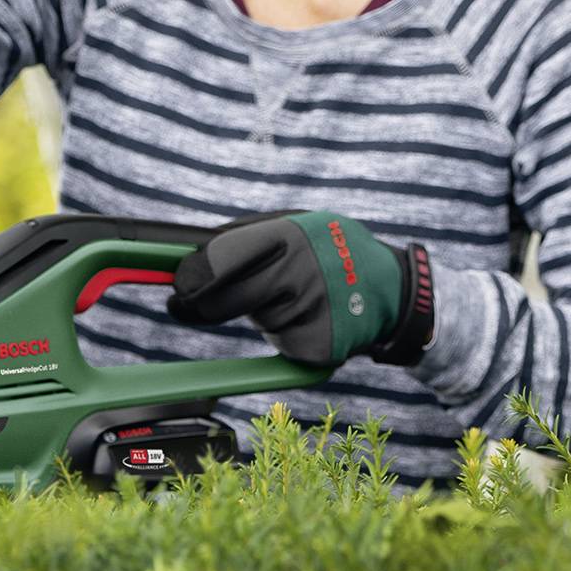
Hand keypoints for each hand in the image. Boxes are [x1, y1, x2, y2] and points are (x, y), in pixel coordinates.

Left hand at [167, 210, 434, 368]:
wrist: (395, 290)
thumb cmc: (331, 250)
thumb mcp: (299, 224)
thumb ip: (249, 236)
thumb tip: (190, 256)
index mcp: (290, 233)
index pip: (221, 257)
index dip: (192, 275)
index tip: (175, 287)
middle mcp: (300, 271)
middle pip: (226, 298)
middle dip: (201, 304)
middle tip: (183, 305)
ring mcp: (312, 311)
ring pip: (259, 319)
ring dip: (261, 312)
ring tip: (294, 296)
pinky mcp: (320, 345)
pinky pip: (284, 342)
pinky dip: (288, 334)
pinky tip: (310, 319)